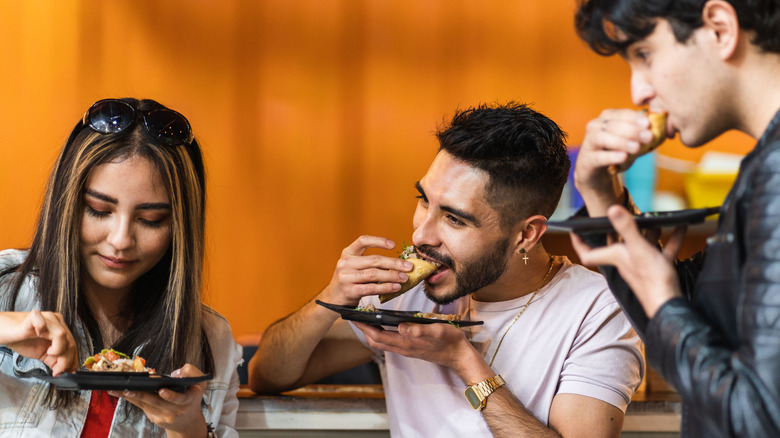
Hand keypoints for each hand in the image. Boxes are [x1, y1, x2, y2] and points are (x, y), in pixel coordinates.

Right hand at [0, 310, 77, 374]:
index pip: (73, 345)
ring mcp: (46, 317)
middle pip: (70, 341)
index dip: (72, 360)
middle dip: (66, 359)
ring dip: (58, 348)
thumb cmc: (22, 340)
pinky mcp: (33, 317)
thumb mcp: (42, 353)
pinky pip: (42, 322)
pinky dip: (42, 330)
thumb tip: (65, 371)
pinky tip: (39, 335)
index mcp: (60, 329)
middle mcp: (56, 322)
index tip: (67, 372)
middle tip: (57, 370)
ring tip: (49, 353)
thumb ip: (54, 361)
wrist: (3, 331)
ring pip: (62, 334)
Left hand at [109, 364, 207, 437]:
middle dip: (142, 395)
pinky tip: (119, 392)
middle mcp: (175, 410)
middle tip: (129, 389)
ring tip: (116, 389)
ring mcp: (163, 416)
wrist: (188, 422)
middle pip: (156, 402)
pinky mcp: (154, 418)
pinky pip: (141, 406)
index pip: (179, 399)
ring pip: (145, 404)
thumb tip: (175, 373)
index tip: (162, 390)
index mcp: (188, 400)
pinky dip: (130, 398)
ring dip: (130, 396)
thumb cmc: (192, 397)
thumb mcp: (199, 383)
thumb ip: (191, 372)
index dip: (170, 396)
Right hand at [319, 235, 413, 305]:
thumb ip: (371, 263)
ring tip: (405, 278)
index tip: (393, 245)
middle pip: (374, 260)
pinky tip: (396, 287)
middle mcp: (345, 263)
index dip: (378, 241)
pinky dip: (386, 287)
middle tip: (409, 266)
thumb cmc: (349, 281)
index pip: (363, 241)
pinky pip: (372, 288)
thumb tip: (398, 263)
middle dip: (394, 263)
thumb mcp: (354, 267)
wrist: (332, 299)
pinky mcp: (350, 291)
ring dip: (392, 276)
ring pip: (374, 274)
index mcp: (347, 253)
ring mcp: (346, 277)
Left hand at [354, 321, 478, 376]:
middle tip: (355, 316)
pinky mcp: (410, 348)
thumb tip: (401, 326)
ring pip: (382, 342)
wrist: (459, 356)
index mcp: (406, 343)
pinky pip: (389, 342)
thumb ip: (420, 329)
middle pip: (375, 341)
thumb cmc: (450, 341)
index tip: (355, 317)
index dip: (365, 327)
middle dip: (363, 329)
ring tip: (365, 318)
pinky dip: (381, 334)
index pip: (378, 336)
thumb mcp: (438, 331)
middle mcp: (403, 348)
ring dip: (371, 332)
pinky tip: (382, 325)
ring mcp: (406, 349)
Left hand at [570, 205, 684, 317]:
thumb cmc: (651, 279)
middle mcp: (625, 261)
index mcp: (615, 257)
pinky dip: (671, 240)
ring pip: (642, 245)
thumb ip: (626, 228)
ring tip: (655, 219)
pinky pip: (663, 251)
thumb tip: (612, 208)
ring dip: (648, 233)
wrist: (670, 305)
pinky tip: (680, 228)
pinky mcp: (658, 270)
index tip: (574, 230)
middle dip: (617, 231)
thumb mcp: (638, 248)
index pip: (588, 253)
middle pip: (616, 245)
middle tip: (619, 216)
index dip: (579, 242)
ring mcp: (642, 266)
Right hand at [575, 109, 654, 211]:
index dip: (634, 118)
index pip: (621, 113)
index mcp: (607, 117)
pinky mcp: (587, 159)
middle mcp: (595, 126)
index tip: (648, 124)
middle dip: (632, 130)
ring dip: (622, 141)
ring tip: (637, 148)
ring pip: (603, 138)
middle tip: (648, 137)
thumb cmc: (615, 151)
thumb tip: (662, 128)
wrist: (595, 172)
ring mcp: (589, 143)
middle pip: (613, 125)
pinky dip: (611, 156)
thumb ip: (642, 133)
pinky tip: (623, 157)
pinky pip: (598, 156)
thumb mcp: (630, 140)